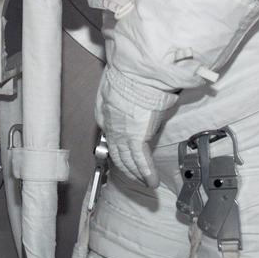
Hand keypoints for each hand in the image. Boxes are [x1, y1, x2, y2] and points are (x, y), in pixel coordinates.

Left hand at [95, 67, 178, 187]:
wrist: (134, 75)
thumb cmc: (126, 74)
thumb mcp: (113, 84)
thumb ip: (116, 96)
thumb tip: (124, 99)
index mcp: (106, 116)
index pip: (111, 138)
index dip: (117, 149)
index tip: (122, 155)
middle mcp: (113, 129)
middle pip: (118, 154)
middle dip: (126, 168)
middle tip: (133, 176)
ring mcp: (124, 135)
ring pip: (129, 160)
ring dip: (137, 174)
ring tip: (145, 182)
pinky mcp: (137, 138)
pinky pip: (142, 160)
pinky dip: (147, 173)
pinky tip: (152, 181)